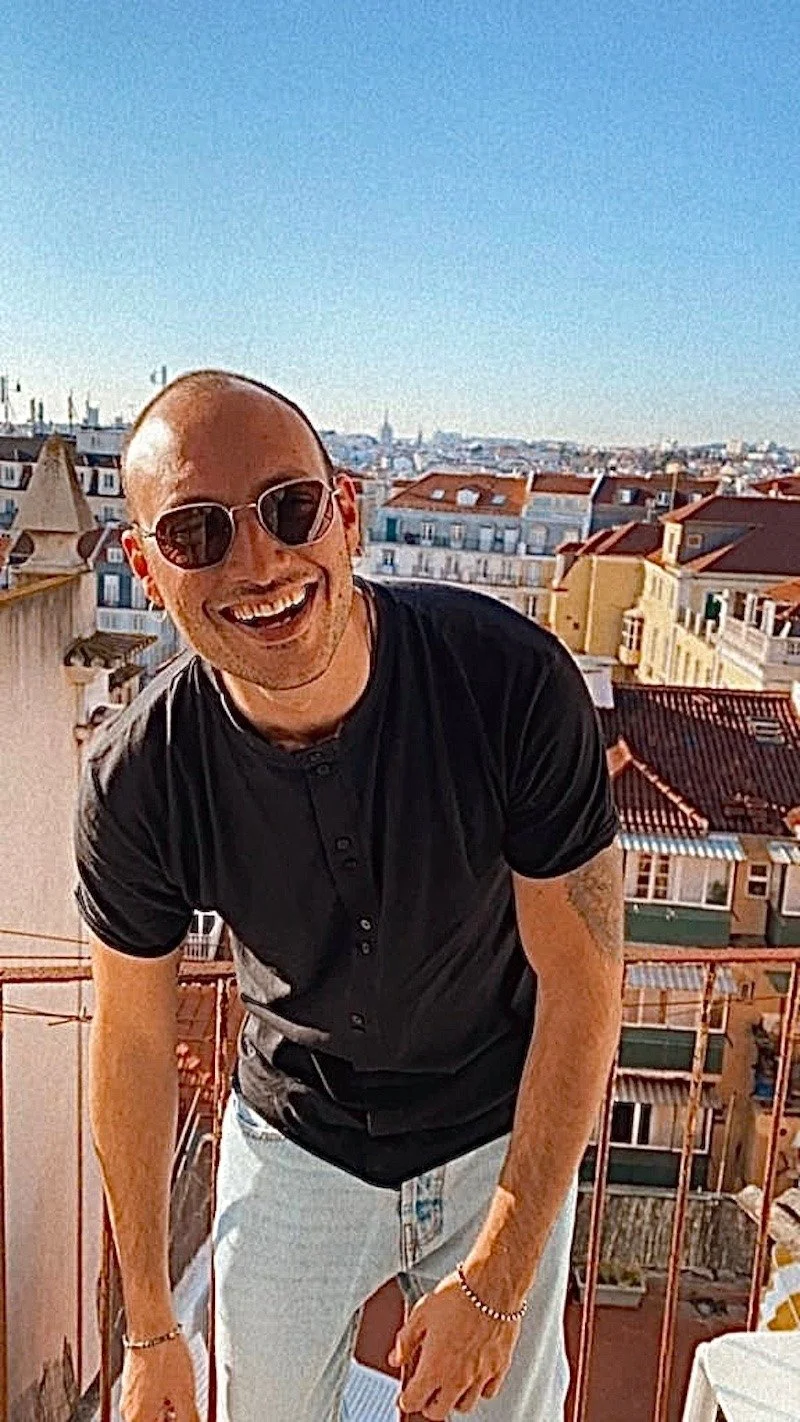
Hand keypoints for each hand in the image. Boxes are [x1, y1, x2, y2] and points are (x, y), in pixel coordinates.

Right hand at [120, 1334, 200, 1421]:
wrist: (152, 1325)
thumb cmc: (164, 1354)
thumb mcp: (185, 1393)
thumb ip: (188, 1418)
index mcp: (139, 1418)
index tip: (187, 1417)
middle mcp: (128, 1411)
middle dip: (170, 1419)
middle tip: (186, 1408)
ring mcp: (127, 1396)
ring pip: (149, 1413)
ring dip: (166, 1410)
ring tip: (180, 1394)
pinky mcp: (131, 1383)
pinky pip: (145, 1399)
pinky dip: (159, 1398)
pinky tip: (172, 1385)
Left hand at [388, 1271, 521, 1417]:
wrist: (492, 1284)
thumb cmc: (459, 1295)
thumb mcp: (421, 1313)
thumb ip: (405, 1341)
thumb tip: (396, 1357)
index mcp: (434, 1367)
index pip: (414, 1401)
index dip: (406, 1400)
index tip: (405, 1396)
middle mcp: (458, 1378)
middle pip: (438, 1411)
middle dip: (427, 1405)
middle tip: (425, 1394)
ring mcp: (480, 1375)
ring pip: (464, 1405)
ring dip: (453, 1399)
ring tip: (448, 1386)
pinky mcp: (500, 1367)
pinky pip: (488, 1392)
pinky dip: (479, 1390)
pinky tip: (474, 1377)